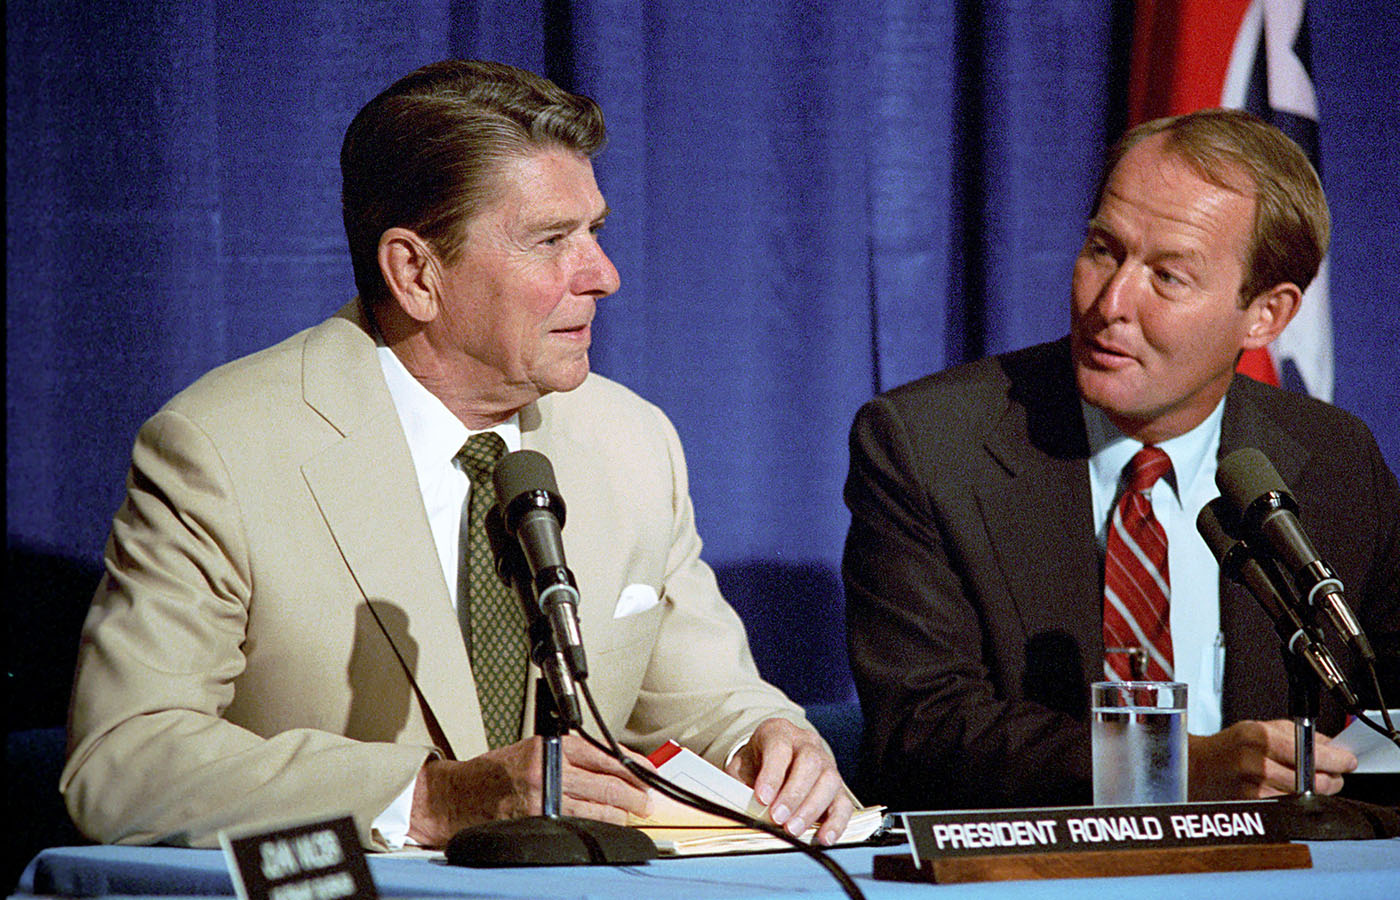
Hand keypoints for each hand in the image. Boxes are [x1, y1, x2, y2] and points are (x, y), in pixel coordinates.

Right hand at [406, 735, 653, 846]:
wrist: (458, 794)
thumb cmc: (494, 772)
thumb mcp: (534, 749)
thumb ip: (568, 754)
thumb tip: (609, 767)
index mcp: (552, 745)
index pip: (604, 753)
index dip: (632, 764)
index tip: (647, 772)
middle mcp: (550, 767)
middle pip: (607, 782)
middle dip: (634, 793)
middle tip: (648, 800)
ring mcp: (545, 795)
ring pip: (598, 806)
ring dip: (622, 813)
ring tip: (635, 814)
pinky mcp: (539, 819)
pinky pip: (579, 822)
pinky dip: (599, 824)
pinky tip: (609, 825)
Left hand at [724, 717, 853, 845]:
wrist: (771, 761)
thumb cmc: (755, 764)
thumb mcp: (740, 767)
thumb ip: (738, 783)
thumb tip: (738, 807)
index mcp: (779, 732)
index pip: (779, 748)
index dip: (772, 774)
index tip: (762, 798)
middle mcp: (807, 744)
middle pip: (809, 763)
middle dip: (793, 794)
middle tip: (778, 818)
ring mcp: (826, 764)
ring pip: (829, 781)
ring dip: (811, 809)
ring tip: (793, 829)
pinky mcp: (838, 787)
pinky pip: (843, 803)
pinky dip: (836, 823)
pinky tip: (824, 838)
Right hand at [1188, 719, 1356, 799]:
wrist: (1194, 768)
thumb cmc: (1225, 747)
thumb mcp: (1257, 727)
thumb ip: (1295, 733)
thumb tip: (1330, 746)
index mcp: (1259, 738)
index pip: (1313, 753)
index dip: (1338, 760)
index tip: (1347, 761)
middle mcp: (1257, 764)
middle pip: (1316, 781)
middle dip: (1332, 778)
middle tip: (1333, 773)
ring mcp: (1256, 789)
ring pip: (1307, 797)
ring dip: (1316, 791)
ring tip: (1309, 781)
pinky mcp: (1255, 808)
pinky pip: (1291, 807)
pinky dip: (1298, 800)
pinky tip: (1290, 791)